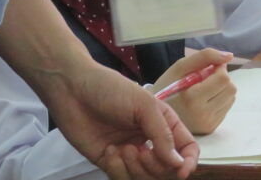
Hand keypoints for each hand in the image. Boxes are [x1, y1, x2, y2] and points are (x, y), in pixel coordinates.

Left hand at [42, 60, 198, 179]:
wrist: (73, 91)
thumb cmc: (110, 89)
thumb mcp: (143, 105)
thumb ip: (163, 135)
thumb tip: (178, 162)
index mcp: (163, 122)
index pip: (186, 148)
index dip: (187, 162)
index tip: (181, 172)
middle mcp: (149, 140)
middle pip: (166, 168)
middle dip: (154, 165)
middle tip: (140, 151)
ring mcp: (130, 153)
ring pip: (144, 177)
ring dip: (134, 168)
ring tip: (121, 149)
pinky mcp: (110, 162)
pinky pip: (122, 178)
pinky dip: (117, 169)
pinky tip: (109, 151)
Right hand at [153, 49, 235, 135]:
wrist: (156, 113)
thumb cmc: (167, 86)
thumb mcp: (180, 67)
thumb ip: (205, 56)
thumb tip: (229, 56)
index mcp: (192, 98)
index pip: (223, 79)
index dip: (219, 68)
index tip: (209, 67)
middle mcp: (202, 114)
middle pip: (231, 88)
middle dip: (222, 78)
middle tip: (206, 78)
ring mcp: (207, 123)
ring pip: (231, 97)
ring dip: (222, 89)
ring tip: (204, 89)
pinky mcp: (210, 128)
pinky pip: (226, 108)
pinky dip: (219, 99)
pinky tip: (205, 99)